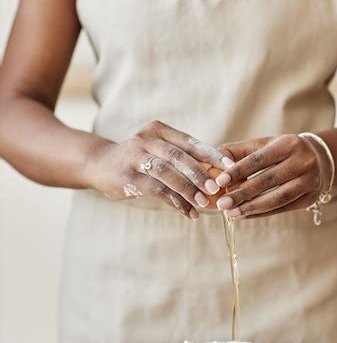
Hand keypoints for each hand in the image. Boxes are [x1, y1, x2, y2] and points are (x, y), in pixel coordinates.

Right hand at [86, 120, 233, 219]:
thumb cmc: (139, 159)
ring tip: (203, 204)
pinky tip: (188, 212)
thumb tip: (217, 177)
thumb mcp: (158, 151)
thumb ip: (182, 159)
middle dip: (200, 173)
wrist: (100, 165)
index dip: (211, 154)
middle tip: (217, 189)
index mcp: (159, 130)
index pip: (190, 141)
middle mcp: (146, 140)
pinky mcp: (127, 177)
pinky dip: (174, 202)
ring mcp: (134, 157)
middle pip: (179, 156)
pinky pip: (156, 190)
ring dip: (187, 190)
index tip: (230, 166)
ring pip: (167, 173)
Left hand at [214, 134, 331, 218]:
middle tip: (221, 204)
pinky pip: (282, 208)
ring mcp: (310, 181)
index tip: (219, 182)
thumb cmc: (281, 151)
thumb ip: (236, 152)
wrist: (318, 159)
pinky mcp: (310, 198)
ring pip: (277, 198)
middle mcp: (303, 161)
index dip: (238, 171)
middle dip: (242, 193)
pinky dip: (261, 213)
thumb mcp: (263, 145)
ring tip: (231, 213)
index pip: (259, 159)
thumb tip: (211, 164)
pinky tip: (245, 215)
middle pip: (268, 180)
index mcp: (289, 144)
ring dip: (251, 208)